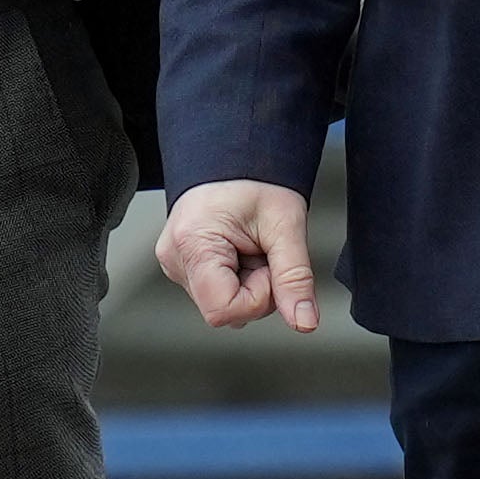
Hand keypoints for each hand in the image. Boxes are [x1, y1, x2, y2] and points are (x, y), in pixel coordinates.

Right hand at [156, 180, 321, 333]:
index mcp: (193, 244)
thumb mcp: (286, 226)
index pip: (224, 311)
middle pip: (225, 311)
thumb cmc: (255, 180)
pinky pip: (216, 292)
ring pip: (223, 305)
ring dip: (247, 285)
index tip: (268, 264)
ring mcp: (174, 264)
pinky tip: (238, 251)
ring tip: (249, 247)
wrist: (234, 155)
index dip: (257, 297)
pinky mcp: (181, 266)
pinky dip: (237, 279)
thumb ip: (295, 278)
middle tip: (261, 250)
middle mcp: (175, 259)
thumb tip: (304, 322)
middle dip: (256, 289)